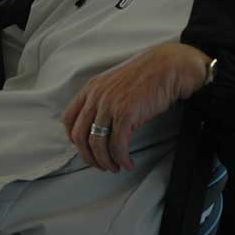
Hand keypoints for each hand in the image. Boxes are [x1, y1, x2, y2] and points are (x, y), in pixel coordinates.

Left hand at [62, 42, 209, 171]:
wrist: (166, 66)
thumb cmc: (143, 75)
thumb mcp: (113, 82)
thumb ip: (101, 99)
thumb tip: (97, 125)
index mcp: (90, 89)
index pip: (68, 119)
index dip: (74, 139)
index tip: (85, 149)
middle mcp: (96, 97)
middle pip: (80, 136)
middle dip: (89, 157)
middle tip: (100, 165)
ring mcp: (109, 105)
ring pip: (98, 144)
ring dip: (105, 162)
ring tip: (115, 167)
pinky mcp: (126, 114)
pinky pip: (118, 145)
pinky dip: (121, 158)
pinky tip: (128, 162)